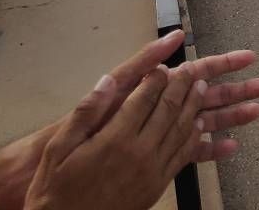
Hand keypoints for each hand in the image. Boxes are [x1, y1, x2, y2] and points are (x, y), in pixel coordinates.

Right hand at [24, 66, 206, 209]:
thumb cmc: (56, 190)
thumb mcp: (57, 149)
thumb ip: (84, 113)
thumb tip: (106, 82)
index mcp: (114, 139)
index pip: (144, 99)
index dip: (157, 79)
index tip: (163, 67)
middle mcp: (139, 152)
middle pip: (169, 109)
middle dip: (182, 85)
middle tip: (191, 69)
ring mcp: (152, 170)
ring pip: (182, 129)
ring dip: (194, 105)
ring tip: (202, 87)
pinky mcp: (159, 185)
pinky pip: (184, 155)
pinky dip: (195, 136)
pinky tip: (200, 124)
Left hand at [95, 29, 258, 161]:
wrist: (61, 163)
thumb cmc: (86, 121)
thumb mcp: (114, 84)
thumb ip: (142, 62)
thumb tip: (173, 37)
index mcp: (156, 87)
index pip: (197, 70)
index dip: (224, 63)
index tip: (248, 57)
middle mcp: (163, 106)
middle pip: (208, 94)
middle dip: (238, 88)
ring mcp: (163, 130)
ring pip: (206, 120)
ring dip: (231, 116)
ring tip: (258, 111)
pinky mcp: (159, 154)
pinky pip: (190, 150)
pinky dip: (210, 148)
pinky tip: (231, 146)